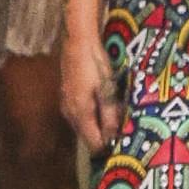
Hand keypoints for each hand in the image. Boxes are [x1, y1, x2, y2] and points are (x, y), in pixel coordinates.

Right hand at [60, 10, 121, 151]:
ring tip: (115, 116)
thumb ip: (109, 116)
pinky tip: (102, 105)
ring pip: (83, 125)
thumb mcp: (107, 90)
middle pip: (87, 136)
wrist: (78, 42)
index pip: (93, 144)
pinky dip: (91, 115)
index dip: (108, 146)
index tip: (122, 143)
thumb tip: (113, 138)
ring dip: (98, 125)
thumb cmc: (95, 65)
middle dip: (104, 136)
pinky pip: (80, 114)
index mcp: (80, 114)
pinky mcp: (66, 95)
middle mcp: (69, 113)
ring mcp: (66, 104)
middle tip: (121, 129)